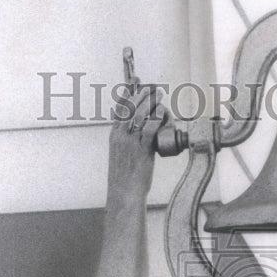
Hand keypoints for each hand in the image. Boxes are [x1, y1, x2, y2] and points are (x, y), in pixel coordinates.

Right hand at [108, 83, 169, 197]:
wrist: (123, 194)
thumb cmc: (124, 179)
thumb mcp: (121, 156)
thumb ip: (129, 142)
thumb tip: (141, 134)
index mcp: (114, 136)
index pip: (120, 109)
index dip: (128, 93)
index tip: (135, 82)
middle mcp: (120, 136)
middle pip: (131, 108)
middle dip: (142, 94)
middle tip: (152, 87)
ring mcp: (130, 143)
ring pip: (140, 115)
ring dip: (151, 102)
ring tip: (160, 95)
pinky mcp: (141, 151)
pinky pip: (149, 129)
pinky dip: (156, 118)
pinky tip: (162, 112)